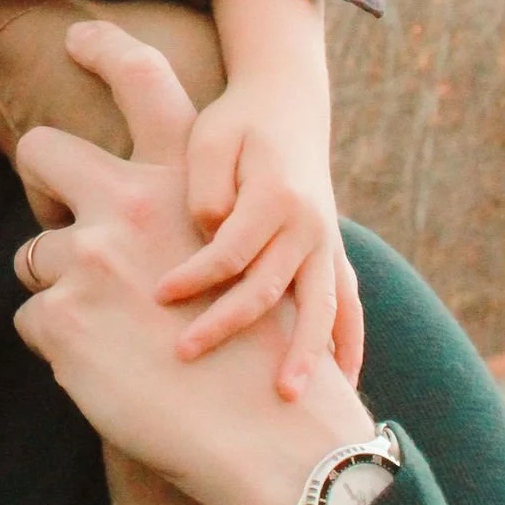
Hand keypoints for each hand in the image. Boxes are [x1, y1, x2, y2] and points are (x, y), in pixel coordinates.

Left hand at [12, 28, 376, 504]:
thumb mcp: (251, 260)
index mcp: (188, 180)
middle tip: (57, 216)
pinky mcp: (61, 317)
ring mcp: (91, 258)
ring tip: (102, 327)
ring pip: (32, 252)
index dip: (106, 48)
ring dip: (57, 285)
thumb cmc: (266, 356)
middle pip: (41, 149)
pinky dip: (60, 345)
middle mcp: (133, 202)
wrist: (271, 437)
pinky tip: (100, 368)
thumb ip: (200, 223)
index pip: (144, 80)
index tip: (78, 36)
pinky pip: (32, 318)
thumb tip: (170, 218)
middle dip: (38, 177)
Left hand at [166, 78, 361, 393]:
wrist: (288, 105)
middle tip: (185, 354)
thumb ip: (206, 186)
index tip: (156, 294)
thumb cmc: (236, 124)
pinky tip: (341, 387)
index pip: (230, 249)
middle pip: (269, 288)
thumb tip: (207, 231)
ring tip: (288, 399)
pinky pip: (347, 308)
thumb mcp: (211, 139)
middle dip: (227, 325)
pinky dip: (346, 346)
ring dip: (305, 354)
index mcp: (275, 195)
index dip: (193, 275)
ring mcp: (326, 245)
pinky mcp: (332, 256)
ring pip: (321, 308)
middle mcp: (308, 225)